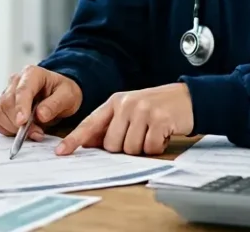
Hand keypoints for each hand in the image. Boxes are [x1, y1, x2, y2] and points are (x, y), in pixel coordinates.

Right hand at [0, 65, 81, 141]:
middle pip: (7, 103)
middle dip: (19, 123)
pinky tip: (20, 131)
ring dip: (12, 128)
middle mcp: (15, 81)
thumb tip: (40, 115)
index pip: (22, 90)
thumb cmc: (63, 92)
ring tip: (32, 132)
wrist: (59, 94)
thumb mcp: (68, 96)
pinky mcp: (2, 106)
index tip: (22, 122)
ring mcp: (6, 93)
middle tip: (37, 133)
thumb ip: (55, 104)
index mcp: (32, 73)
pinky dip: (5, 130)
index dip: (20, 106)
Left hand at [56, 83, 192, 156]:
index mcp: (115, 102)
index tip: (61, 151)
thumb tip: (89, 144)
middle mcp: (126, 104)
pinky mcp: (159, 120)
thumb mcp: (130, 111)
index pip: (90, 123)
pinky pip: (149, 148)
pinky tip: (162, 134)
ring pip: (130, 149)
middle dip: (125, 147)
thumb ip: (111, 125)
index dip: (75, 139)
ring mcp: (142, 111)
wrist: (188, 98)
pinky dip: (157, 147)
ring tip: (152, 133)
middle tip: (139, 135)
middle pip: (111, 144)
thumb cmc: (157, 107)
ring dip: (142, 147)